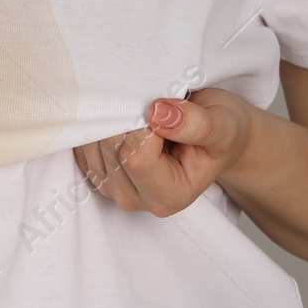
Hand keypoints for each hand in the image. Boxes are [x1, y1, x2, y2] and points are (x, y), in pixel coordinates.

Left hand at [72, 87, 257, 216]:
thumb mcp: (225, 125)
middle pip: (110, 147)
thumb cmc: (221, 133)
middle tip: (156, 108)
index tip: (168, 110)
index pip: (135, 155)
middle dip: (129, 117)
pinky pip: (82, 139)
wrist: (213, 138)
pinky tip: (128, 121)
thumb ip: (198, 125)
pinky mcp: (94, 171)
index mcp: (168, 197)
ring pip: (92, 141)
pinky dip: (102, 121)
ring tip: (146, 117)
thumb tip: (158, 113)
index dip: (146, 123)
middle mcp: (134, 199)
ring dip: (115, 117)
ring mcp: (110, 188)